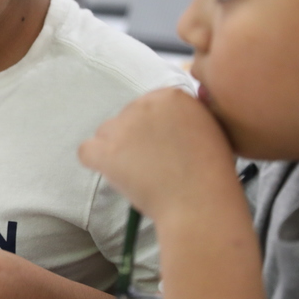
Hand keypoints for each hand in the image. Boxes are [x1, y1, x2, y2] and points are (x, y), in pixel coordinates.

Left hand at [78, 88, 237, 221]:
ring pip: (106, 133)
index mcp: (172, 96)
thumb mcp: (208, 130)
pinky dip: (96, 162)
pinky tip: (113, 173)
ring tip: (138, 173)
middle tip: (152, 164)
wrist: (200, 203)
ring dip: (117, 149)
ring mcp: (122, 126)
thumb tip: (162, 122)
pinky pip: (86, 150)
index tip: (164, 147)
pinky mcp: (106, 150)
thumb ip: (183, 117)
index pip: (148, 106)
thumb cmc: (211, 173)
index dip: (154, 128)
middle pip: (126, 117)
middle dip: (134, 138)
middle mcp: (145, 104)